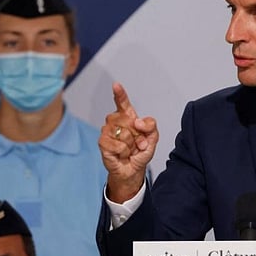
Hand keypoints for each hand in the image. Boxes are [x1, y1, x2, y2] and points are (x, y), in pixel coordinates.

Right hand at [98, 82, 157, 202]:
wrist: (134, 170)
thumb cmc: (140, 152)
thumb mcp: (153, 138)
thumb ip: (151, 126)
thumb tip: (137, 121)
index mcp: (128, 117)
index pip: (122, 103)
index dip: (120, 94)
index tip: (116, 85)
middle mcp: (115, 122)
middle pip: (127, 119)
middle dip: (137, 134)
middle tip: (137, 143)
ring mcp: (107, 131)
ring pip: (123, 132)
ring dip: (131, 144)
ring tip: (129, 149)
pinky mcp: (102, 143)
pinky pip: (117, 144)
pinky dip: (124, 151)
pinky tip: (122, 154)